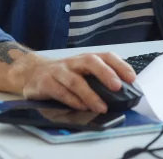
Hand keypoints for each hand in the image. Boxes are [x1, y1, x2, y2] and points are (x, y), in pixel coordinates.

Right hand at [20, 52, 136, 113]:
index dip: (120, 65)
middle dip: (106, 74)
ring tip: (102, 107)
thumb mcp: (81, 73)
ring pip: (76, 80)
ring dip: (90, 94)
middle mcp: (73, 62)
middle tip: (117, 86)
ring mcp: (59, 71)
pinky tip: (81, 107)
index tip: (132, 78)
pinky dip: (72, 100)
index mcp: (86, 59)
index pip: (106, 56)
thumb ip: (98, 81)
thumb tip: (121, 95)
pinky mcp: (45, 83)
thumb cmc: (63, 75)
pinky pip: (60, 91)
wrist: (31, 73)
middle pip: (91, 62)